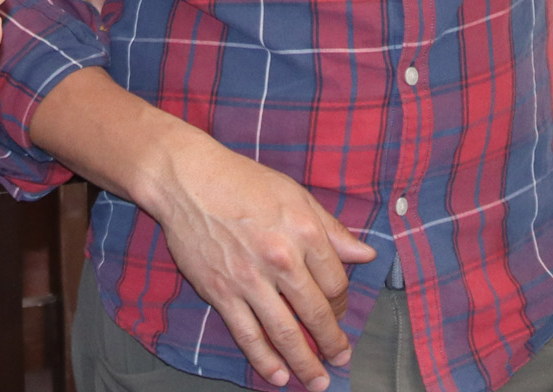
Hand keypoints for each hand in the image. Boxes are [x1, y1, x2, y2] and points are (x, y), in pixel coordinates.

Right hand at [144, 136, 377, 391]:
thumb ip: (331, 229)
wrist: (188, 180)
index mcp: (304, 231)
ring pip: (285, 332)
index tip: (340, 310)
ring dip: (305, 362)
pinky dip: (265, 360)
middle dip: (332, 341)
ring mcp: (250, 279)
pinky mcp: (221, 293)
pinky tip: (279, 376)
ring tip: (316, 380)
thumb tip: (365, 254)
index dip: (342, 300)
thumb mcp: (295, 195)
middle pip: (316, 312)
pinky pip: (248, 335)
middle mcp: (281, 258)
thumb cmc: (242, 181)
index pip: (336, 280)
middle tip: (341, 358)